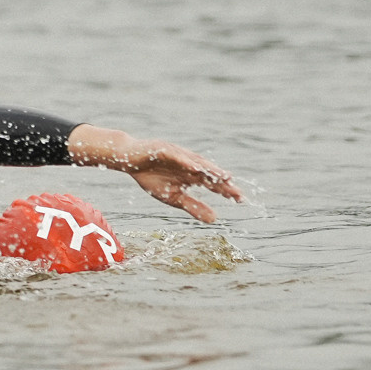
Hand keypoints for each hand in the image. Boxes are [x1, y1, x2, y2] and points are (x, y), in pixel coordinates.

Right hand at [67, 126, 243, 223]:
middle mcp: (189, 164)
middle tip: (238, 192)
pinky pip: (177, 156)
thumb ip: (193, 206)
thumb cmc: (151, 177)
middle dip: (223, 182)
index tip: (241, 200)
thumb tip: (215, 219)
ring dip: (210, 170)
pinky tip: (196, 168)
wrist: (129, 159)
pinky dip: (187, 161)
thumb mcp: (173, 197)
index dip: (226, 191)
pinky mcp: (164, 150)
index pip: (212, 184)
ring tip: (224, 177)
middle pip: (209, 173)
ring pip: (197, 163)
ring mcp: (178, 155)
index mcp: (192, 175)